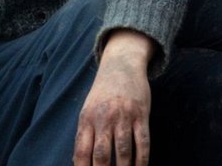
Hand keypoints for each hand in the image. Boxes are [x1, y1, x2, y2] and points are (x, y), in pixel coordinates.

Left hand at [73, 29, 155, 165]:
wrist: (121, 65)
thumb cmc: (102, 94)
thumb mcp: (87, 110)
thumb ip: (84, 135)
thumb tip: (78, 162)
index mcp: (87, 119)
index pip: (81, 152)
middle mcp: (104, 119)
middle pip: (102, 155)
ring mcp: (123, 116)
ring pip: (124, 152)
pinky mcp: (141, 114)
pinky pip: (143, 142)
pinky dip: (142, 160)